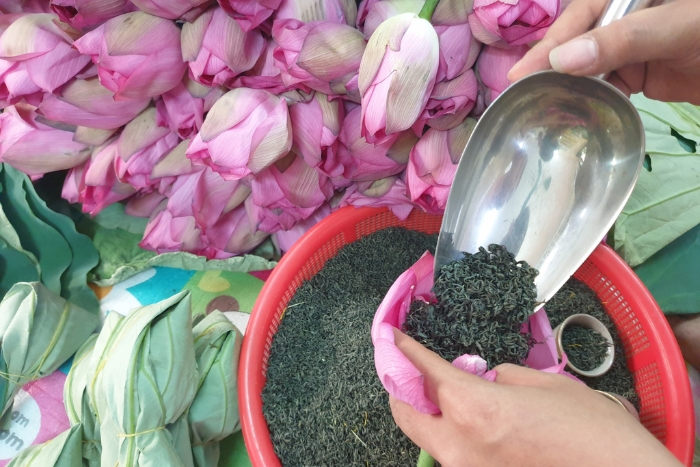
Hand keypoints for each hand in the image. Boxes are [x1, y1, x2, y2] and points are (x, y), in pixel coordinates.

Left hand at [389, 328, 682, 466]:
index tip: (390, 334)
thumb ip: (500, 376)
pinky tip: (473, 420)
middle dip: (400, 386)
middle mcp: (457, 447)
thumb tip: (482, 378)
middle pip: (405, 413)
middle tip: (409, 367)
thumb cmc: (593, 432)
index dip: (403, 348)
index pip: (423, 370)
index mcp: (472, 409)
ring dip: (426, 411)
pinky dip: (450, 433)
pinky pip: (450, 454)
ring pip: (425, 437)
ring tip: (442, 391)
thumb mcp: (545, 385)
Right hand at [507, 0, 699, 104]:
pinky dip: (591, 99)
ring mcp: (633, 45)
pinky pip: (606, 85)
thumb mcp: (680, 24)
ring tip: (536, 106)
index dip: (552, 42)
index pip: (582, 14)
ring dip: (566, 84)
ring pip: (588, 64)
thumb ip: (625, 38)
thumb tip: (565, 59)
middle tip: (518, 91)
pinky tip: (573, 111)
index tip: (522, 72)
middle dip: (550, 64)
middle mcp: (626, 16)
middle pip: (578, 39)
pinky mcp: (640, 73)